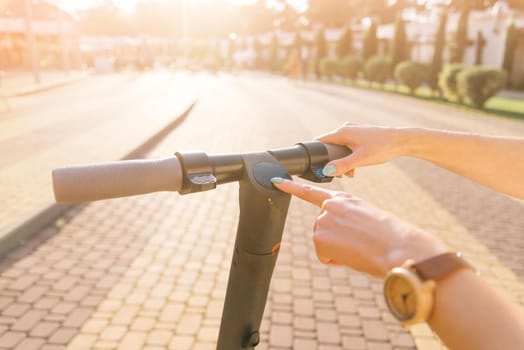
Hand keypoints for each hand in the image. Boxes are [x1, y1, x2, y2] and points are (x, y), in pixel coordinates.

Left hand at [271, 178, 448, 277]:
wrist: (398, 246)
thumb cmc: (391, 236)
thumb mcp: (368, 217)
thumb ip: (348, 219)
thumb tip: (340, 234)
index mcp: (345, 198)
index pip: (312, 191)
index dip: (292, 187)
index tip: (276, 181)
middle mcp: (330, 206)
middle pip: (322, 227)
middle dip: (336, 239)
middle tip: (359, 242)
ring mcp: (322, 220)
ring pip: (324, 242)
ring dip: (338, 250)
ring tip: (358, 246)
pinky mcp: (319, 237)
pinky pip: (325, 256)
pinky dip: (337, 260)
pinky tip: (352, 255)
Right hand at [317, 123, 408, 176]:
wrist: (402, 140)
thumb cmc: (382, 147)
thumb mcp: (361, 159)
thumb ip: (343, 166)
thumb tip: (326, 172)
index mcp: (342, 132)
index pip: (320, 141)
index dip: (316, 154)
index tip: (317, 167)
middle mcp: (346, 129)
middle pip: (329, 145)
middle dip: (331, 160)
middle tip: (339, 174)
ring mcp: (353, 130)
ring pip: (339, 146)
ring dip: (341, 160)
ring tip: (351, 172)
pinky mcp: (360, 134)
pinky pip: (348, 145)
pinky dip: (349, 156)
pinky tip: (356, 166)